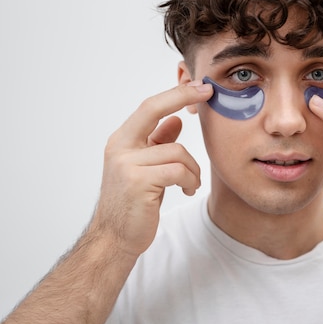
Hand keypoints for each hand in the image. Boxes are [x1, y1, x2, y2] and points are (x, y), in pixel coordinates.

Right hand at [89, 81, 212, 256]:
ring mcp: (126, 164)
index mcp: (121, 141)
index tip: (199, 86)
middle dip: (182, 96)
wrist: (115, 238)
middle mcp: (120, 147)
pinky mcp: (138, 182)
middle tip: (207, 93)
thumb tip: (175, 118)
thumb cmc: (134, 202)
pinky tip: (188, 190)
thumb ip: (157, 142)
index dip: (175, 94)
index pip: (149, 107)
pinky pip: (179, 171)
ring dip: (193, 169)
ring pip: (177, 151)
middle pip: (153, 109)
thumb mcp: (145, 167)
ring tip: (191, 184)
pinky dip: (190, 180)